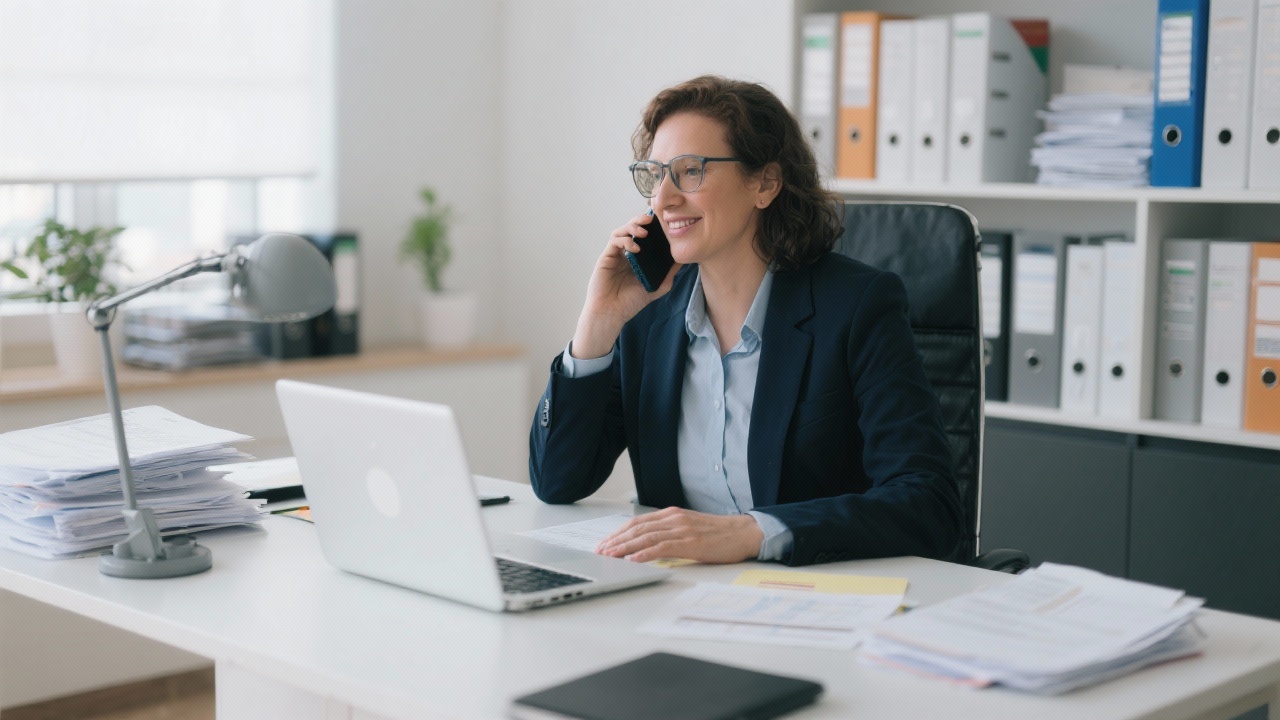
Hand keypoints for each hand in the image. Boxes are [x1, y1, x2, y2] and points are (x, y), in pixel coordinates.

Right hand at [570, 214, 680, 358]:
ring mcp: (615, 254)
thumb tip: (683, 260)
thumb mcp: (657, 287)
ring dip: (632, 227)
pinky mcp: (606, 257)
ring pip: (621, 231)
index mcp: (637, 258)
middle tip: (652, 218)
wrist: (612, 313)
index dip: (651, 227)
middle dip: (641, 220)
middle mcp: (625, 254)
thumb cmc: (630, 302)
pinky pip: (615, 241)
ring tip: (644, 231)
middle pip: (631, 228)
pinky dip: (625, 240)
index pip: (644, 236)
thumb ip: (669, 274)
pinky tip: (636, 247)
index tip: (662, 222)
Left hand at [595, 507, 762, 563]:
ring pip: (645, 537)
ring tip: (610, 556)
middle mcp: (673, 518)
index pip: (638, 522)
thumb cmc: (719, 534)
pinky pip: (661, 547)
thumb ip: (670, 533)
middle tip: (600, 551)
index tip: (605, 542)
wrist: (745, 533)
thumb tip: (649, 545)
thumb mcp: (690, 528)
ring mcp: (681, 529)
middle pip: (637, 528)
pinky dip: (644, 554)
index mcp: (672, 514)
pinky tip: (632, 560)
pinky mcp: (690, 542)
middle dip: (615, 540)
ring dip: (624, 547)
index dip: (619, 532)